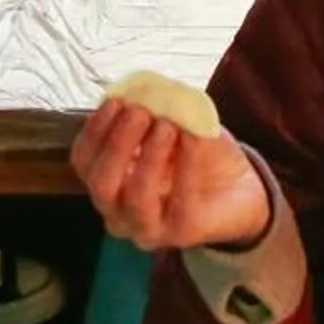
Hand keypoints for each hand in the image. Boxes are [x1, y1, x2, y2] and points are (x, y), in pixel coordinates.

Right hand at [72, 96, 271, 252]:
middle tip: (139, 113)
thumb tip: (143, 89)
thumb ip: (153, 109)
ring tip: (167, 125)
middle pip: (101, 183)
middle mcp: (118, 212)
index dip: (95, 129)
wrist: (240, 188)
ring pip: (135, 197)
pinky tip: (194, 137)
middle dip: (117, 144)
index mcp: (107, 184)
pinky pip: (180, 200)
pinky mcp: (182, 234)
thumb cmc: (194, 154)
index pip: (83, 161)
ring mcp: (148, 229)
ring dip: (150, 156)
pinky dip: (186, 163)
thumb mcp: (171, 124)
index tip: (116, 100)